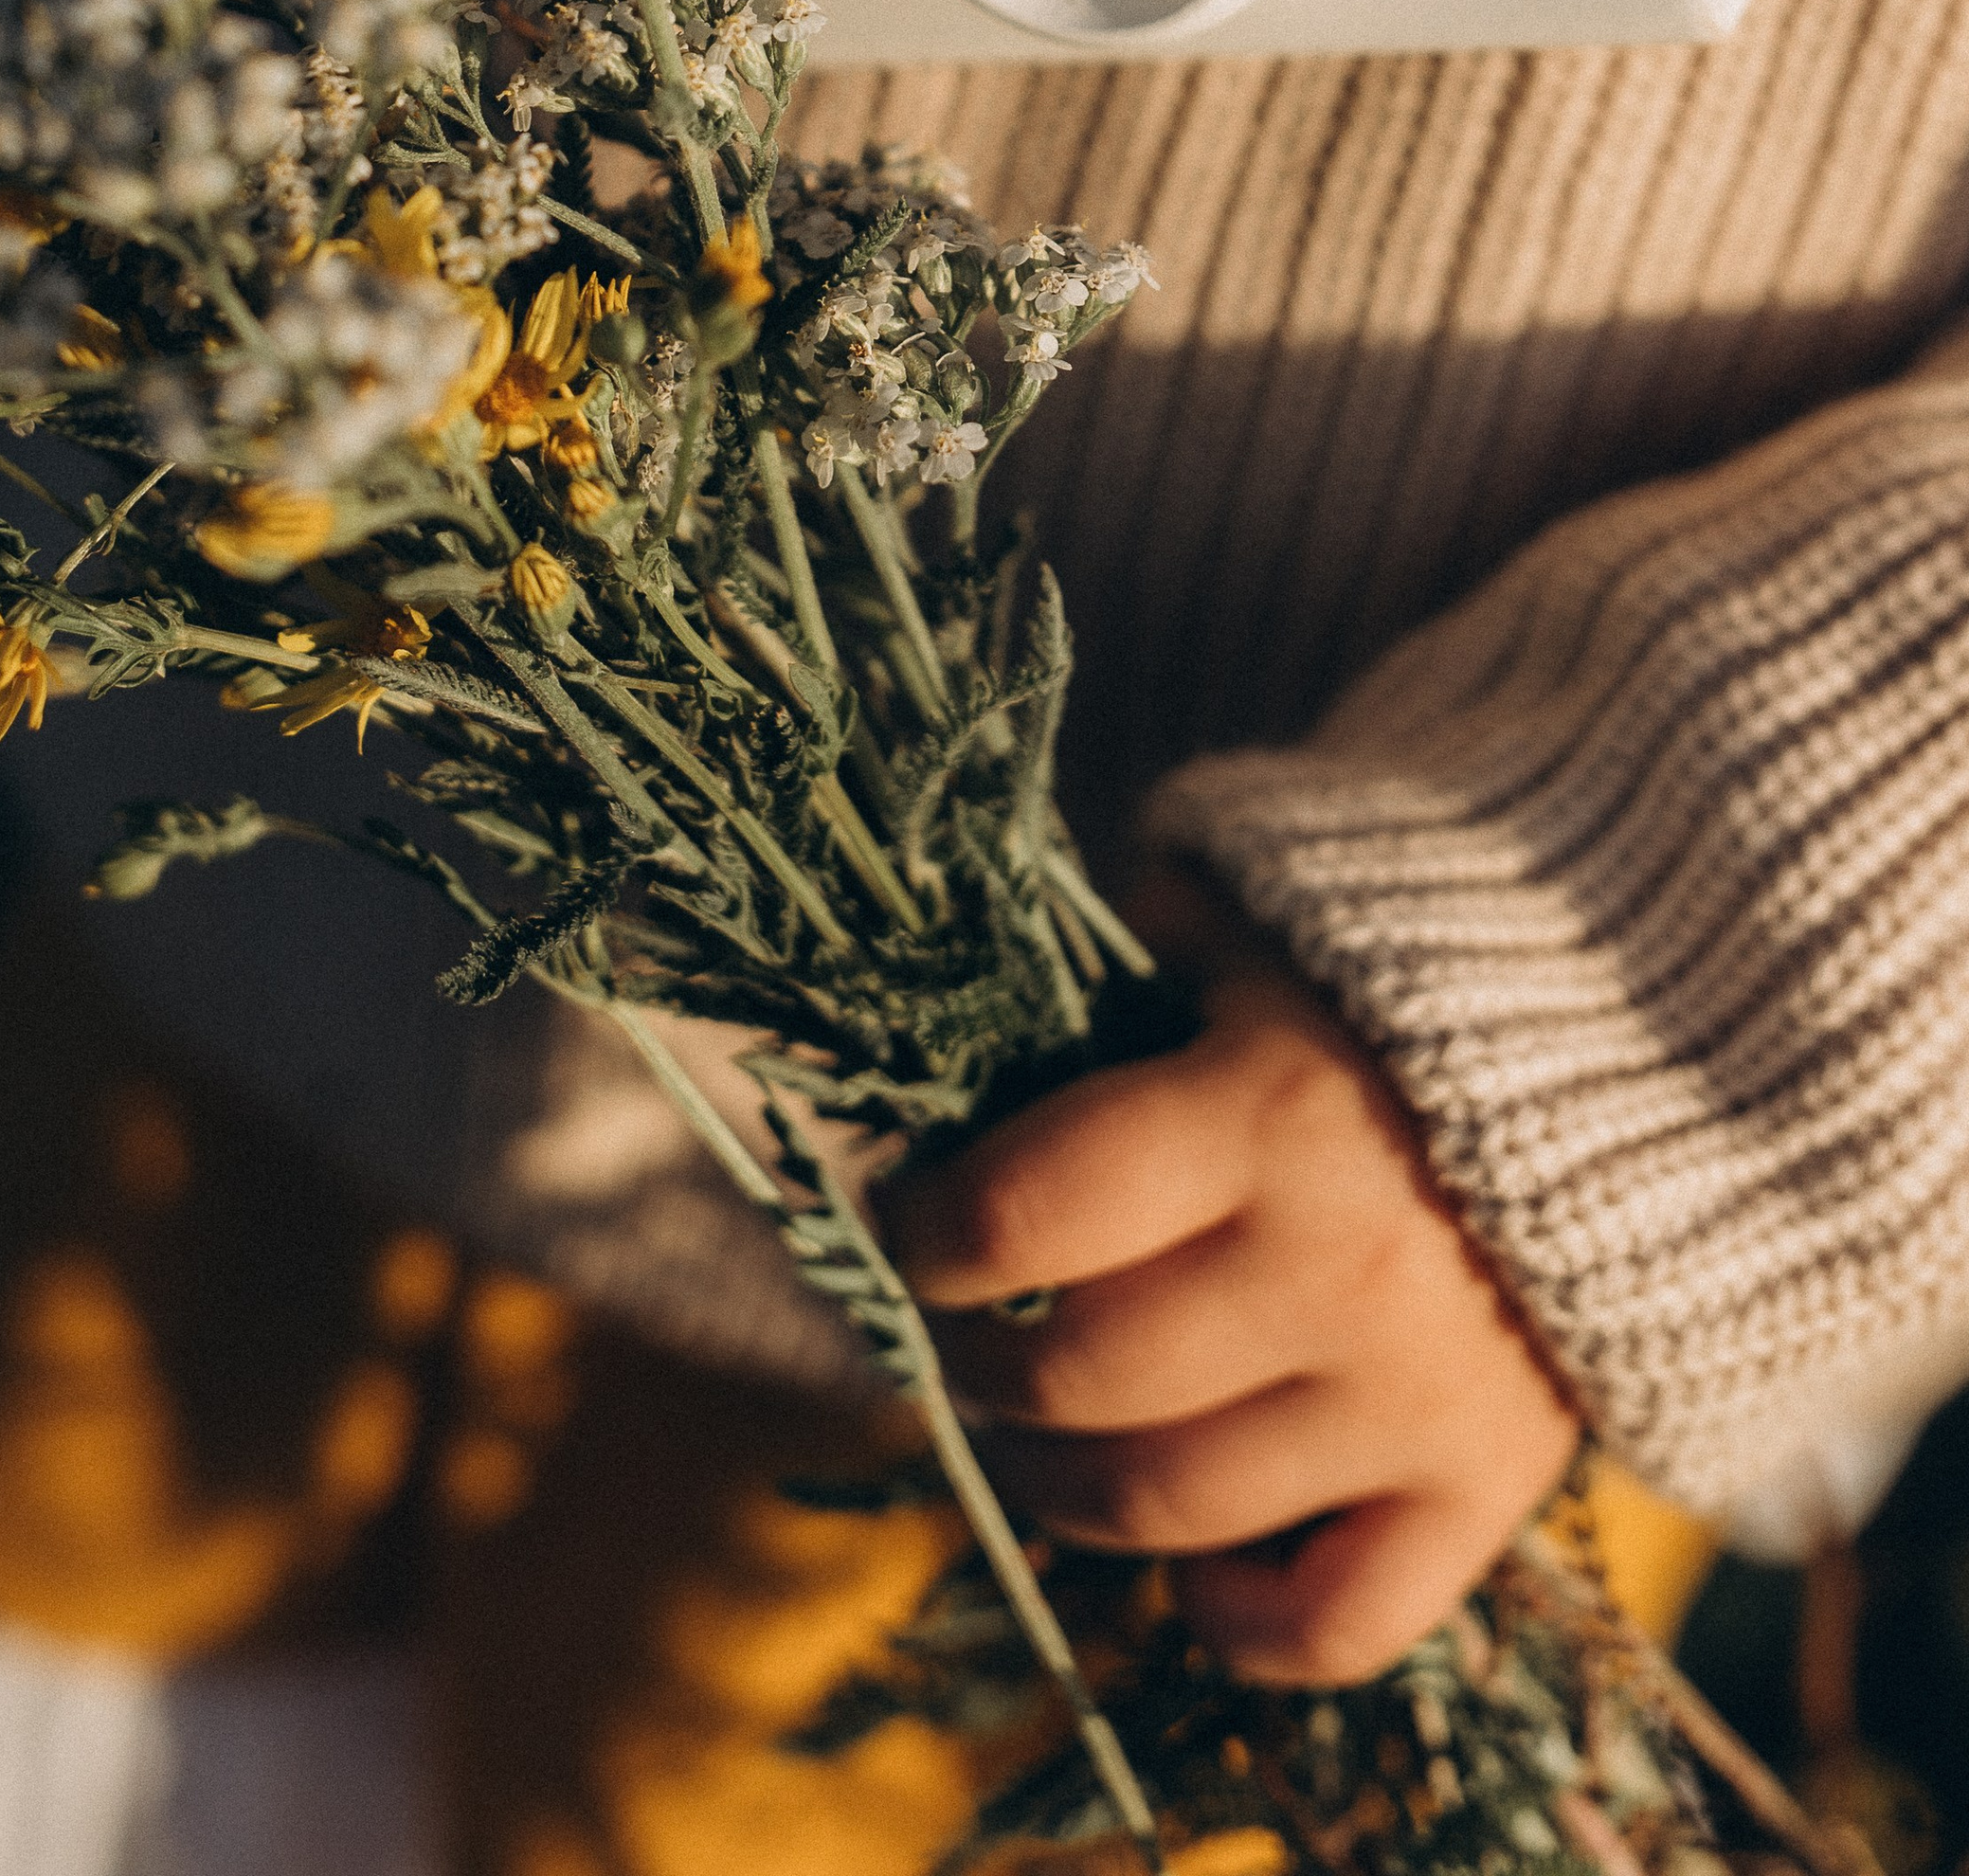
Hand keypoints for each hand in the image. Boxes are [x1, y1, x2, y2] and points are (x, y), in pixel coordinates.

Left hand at [888, 875, 1579, 1685]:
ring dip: (1055, 1487)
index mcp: (1261, 1112)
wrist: (1652, 1067)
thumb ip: (1129, 968)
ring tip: (1034, 1436)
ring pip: (1162, 1510)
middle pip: (1069, 1377)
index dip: (926, 1232)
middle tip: (962, 1335)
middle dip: (973, 1365)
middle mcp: (1329, 1269)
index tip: (909, 1222)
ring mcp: (1410, 1400)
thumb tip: (979, 1007)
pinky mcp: (1483, 1493)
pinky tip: (1185, 1561)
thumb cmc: (1400, 991)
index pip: (1021, 1213)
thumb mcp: (1256, 940)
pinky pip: (1328, 1622)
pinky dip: (1228, 1616)